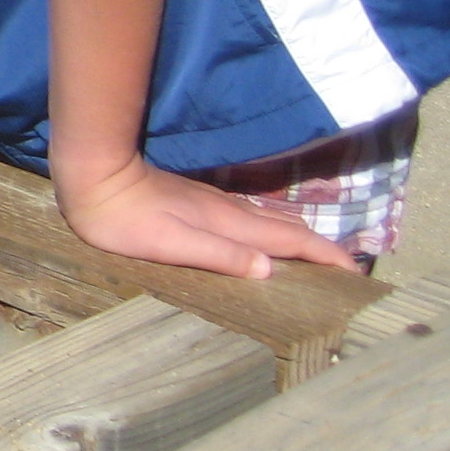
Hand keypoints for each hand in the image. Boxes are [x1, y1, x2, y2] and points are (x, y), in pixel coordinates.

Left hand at [53, 152, 357, 277]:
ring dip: (300, 240)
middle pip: (288, 230)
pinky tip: (267, 240)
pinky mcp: (198, 203)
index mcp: (229, 224)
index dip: (325, 255)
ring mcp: (214, 205)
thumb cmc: (124, 219)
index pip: (290, 241)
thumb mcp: (170, 244)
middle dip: (322, 249)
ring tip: (319, 260)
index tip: (355, 273)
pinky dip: (273, 232)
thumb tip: (270, 270)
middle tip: (348, 273)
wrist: (94, 177)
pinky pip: (251, 220)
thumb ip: (219, 255)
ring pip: (270, 223)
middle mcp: (229, 212)